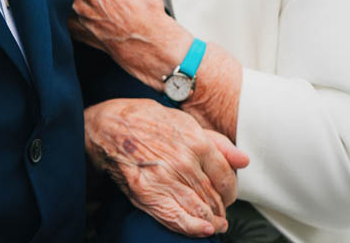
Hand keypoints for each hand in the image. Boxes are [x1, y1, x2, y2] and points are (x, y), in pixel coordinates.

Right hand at [85, 99, 249, 237]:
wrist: (107, 126)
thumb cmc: (144, 119)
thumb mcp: (183, 121)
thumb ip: (216, 142)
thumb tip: (243, 160)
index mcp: (196, 141)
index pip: (225, 176)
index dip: (230, 189)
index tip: (227, 193)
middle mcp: (184, 162)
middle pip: (214, 196)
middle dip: (220, 206)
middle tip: (220, 210)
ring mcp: (166, 180)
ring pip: (200, 209)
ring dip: (212, 220)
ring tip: (216, 224)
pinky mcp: (148, 194)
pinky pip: (177, 218)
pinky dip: (194, 228)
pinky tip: (204, 230)